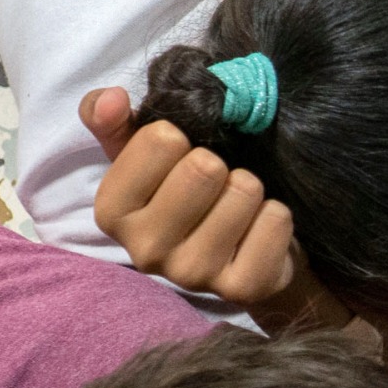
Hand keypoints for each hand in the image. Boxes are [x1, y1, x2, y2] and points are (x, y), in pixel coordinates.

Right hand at [82, 86, 299, 305]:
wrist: (238, 252)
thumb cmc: (183, 193)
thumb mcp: (141, 154)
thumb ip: (112, 119)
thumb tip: (112, 98)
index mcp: (112, 212)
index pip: (162, 140)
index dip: (180, 139)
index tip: (180, 159)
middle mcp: (144, 250)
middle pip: (205, 167)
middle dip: (220, 163)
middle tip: (215, 184)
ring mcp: (192, 275)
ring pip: (243, 191)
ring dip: (249, 189)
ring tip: (237, 206)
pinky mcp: (240, 289)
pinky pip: (274, 221)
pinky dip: (275, 214)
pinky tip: (258, 229)